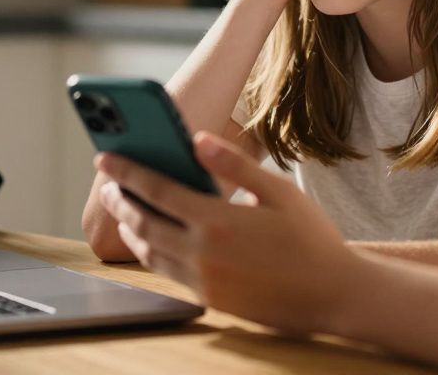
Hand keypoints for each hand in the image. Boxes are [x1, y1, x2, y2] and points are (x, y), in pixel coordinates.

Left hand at [95, 133, 359, 334]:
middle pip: (142, 223)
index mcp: (216, 220)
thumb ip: (234, 165)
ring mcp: (203, 280)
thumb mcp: (278, 191)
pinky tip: (154, 240)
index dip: (126, 172)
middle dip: (119, 201)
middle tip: (107, 184)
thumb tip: (197, 139)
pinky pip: (168, 273)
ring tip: (123, 211)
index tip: (104, 158)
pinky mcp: (209, 299)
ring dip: (130, 229)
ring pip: (149, 252)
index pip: (156, 190)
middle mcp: (202, 253)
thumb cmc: (310, 237)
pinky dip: (151, 253)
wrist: (333, 295)